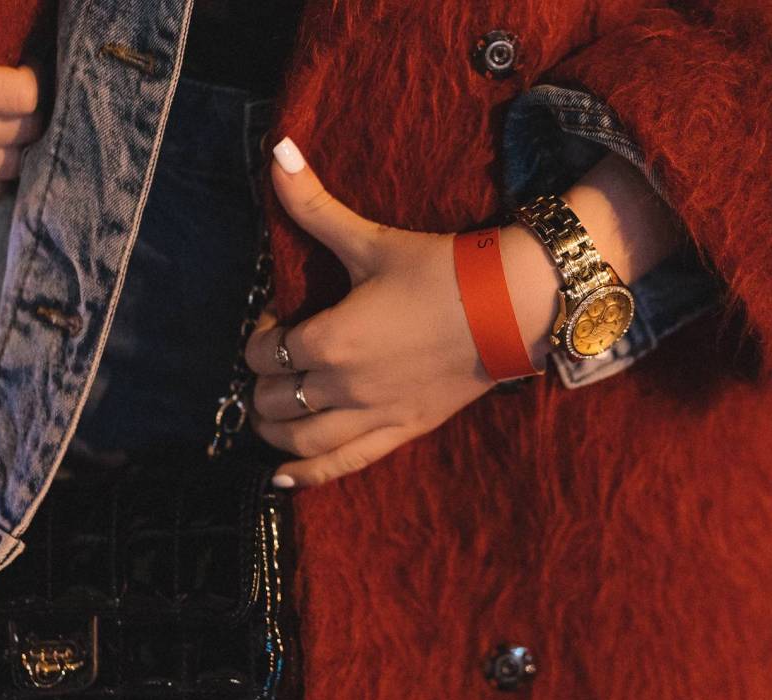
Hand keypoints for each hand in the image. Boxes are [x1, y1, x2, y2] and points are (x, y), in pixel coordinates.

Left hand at [246, 138, 496, 487]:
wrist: (513, 305)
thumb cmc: (442, 269)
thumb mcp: (371, 239)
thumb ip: (314, 204)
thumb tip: (276, 149)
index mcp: (332, 340)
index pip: (264, 355)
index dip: (258, 340)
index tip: (274, 324)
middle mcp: (345, 388)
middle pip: (274, 401)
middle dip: (261, 384)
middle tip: (271, 364)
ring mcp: (374, 416)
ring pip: (300, 441)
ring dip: (271, 431)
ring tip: (266, 417)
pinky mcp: (402, 431)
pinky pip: (344, 465)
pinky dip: (307, 474)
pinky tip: (282, 477)